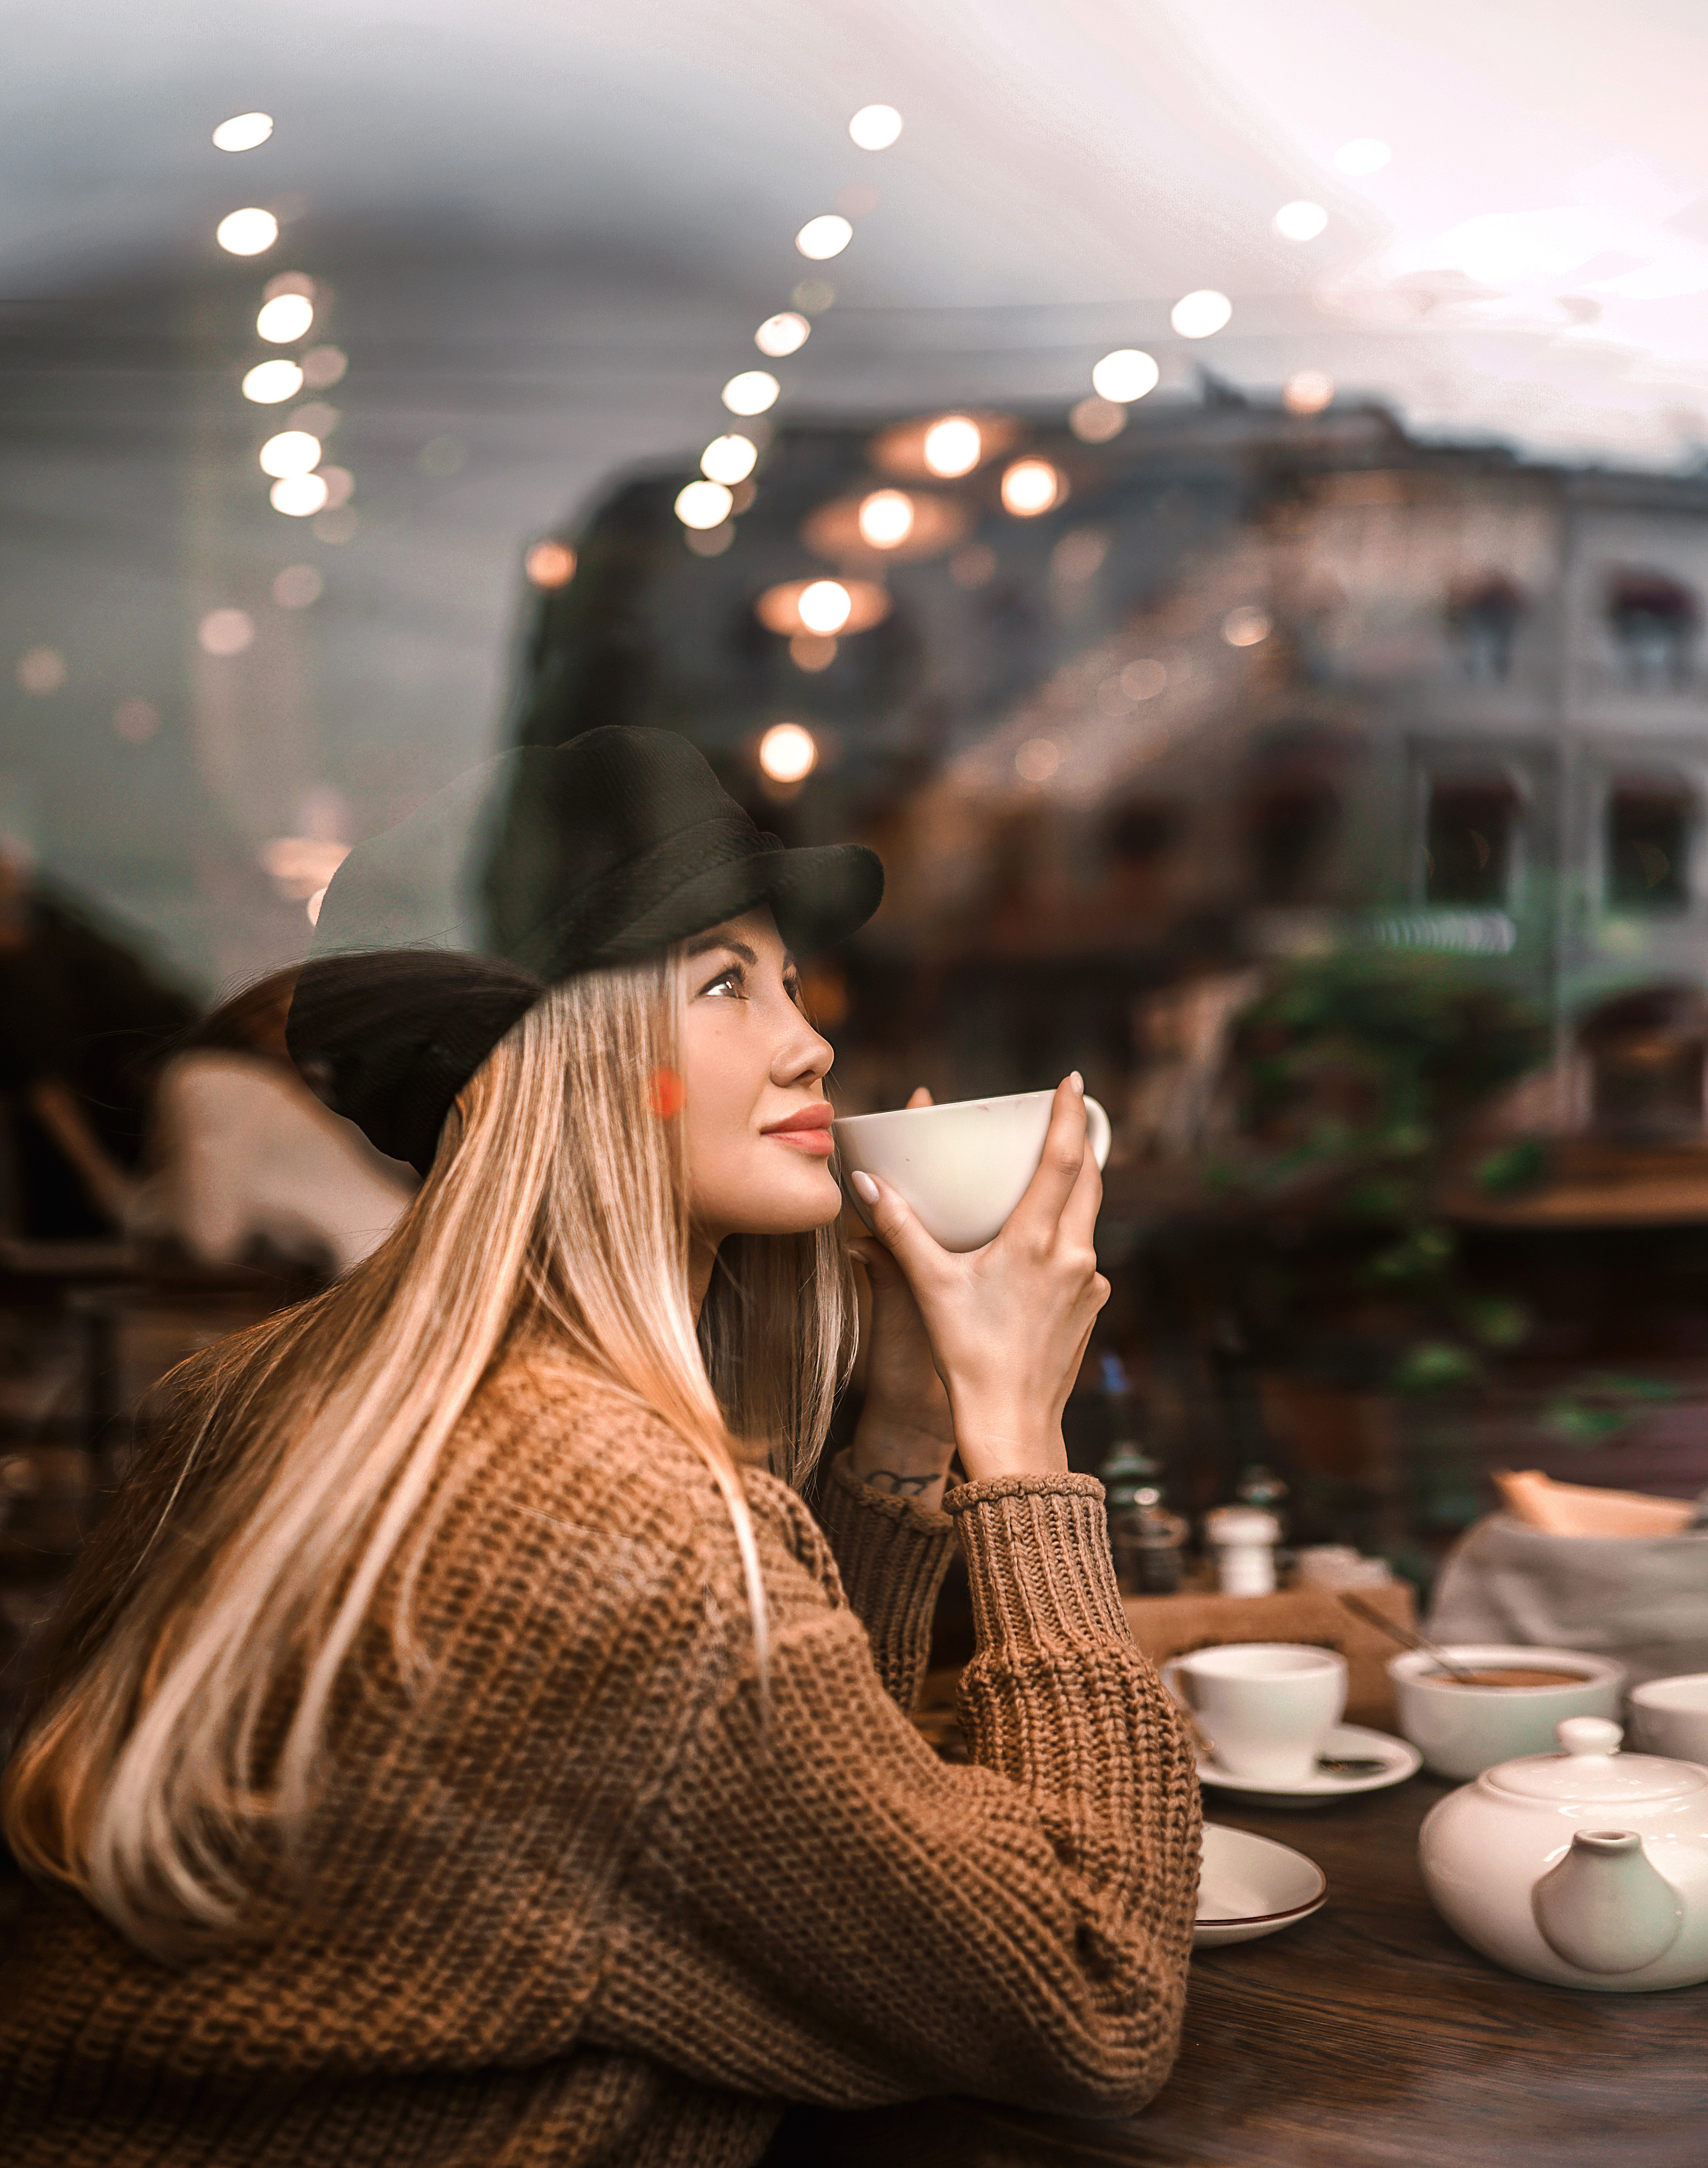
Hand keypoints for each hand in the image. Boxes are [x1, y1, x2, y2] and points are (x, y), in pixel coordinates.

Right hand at [849, 1076, 1107, 1484]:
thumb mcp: (929, 1286)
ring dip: (1073, 1192)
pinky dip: (1066, 1236)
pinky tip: (1040, 1249)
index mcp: (1036, 1242)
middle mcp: (1074, 1255)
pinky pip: (1083, 1255)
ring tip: (1049, 1177)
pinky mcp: (1092, 1305)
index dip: (1069, 1115)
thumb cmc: (968, 1356)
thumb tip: (866, 1184)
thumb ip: (899, 1229)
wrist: (1013, 1424)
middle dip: (1081, 1142)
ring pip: (1088, 1219)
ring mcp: (1090, 1282)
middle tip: (1069, 1111)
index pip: (1064, 1160)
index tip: (1072, 1081)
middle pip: (1089, 1180)